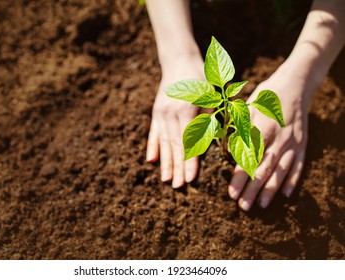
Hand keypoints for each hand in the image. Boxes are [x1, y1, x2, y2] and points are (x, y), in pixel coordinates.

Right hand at [146, 54, 204, 187]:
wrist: (179, 61)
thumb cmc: (202, 79)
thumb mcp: (212, 96)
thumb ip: (210, 119)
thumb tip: (211, 144)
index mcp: (186, 110)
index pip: (188, 142)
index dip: (189, 162)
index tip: (190, 179)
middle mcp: (170, 114)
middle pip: (174, 146)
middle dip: (176, 167)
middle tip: (178, 186)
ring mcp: (160, 113)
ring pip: (163, 142)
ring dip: (165, 162)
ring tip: (166, 180)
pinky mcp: (156, 113)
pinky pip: (153, 133)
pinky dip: (153, 147)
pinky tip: (151, 161)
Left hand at [228, 65, 311, 210]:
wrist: (295, 85)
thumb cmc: (265, 97)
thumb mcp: (248, 108)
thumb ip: (239, 130)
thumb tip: (228, 151)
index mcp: (262, 130)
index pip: (248, 159)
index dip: (239, 178)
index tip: (231, 193)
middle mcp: (279, 139)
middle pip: (264, 170)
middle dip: (253, 190)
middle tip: (243, 206)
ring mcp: (293, 143)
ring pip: (281, 171)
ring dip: (271, 190)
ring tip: (261, 205)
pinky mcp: (302, 144)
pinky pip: (298, 165)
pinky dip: (293, 180)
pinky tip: (287, 195)